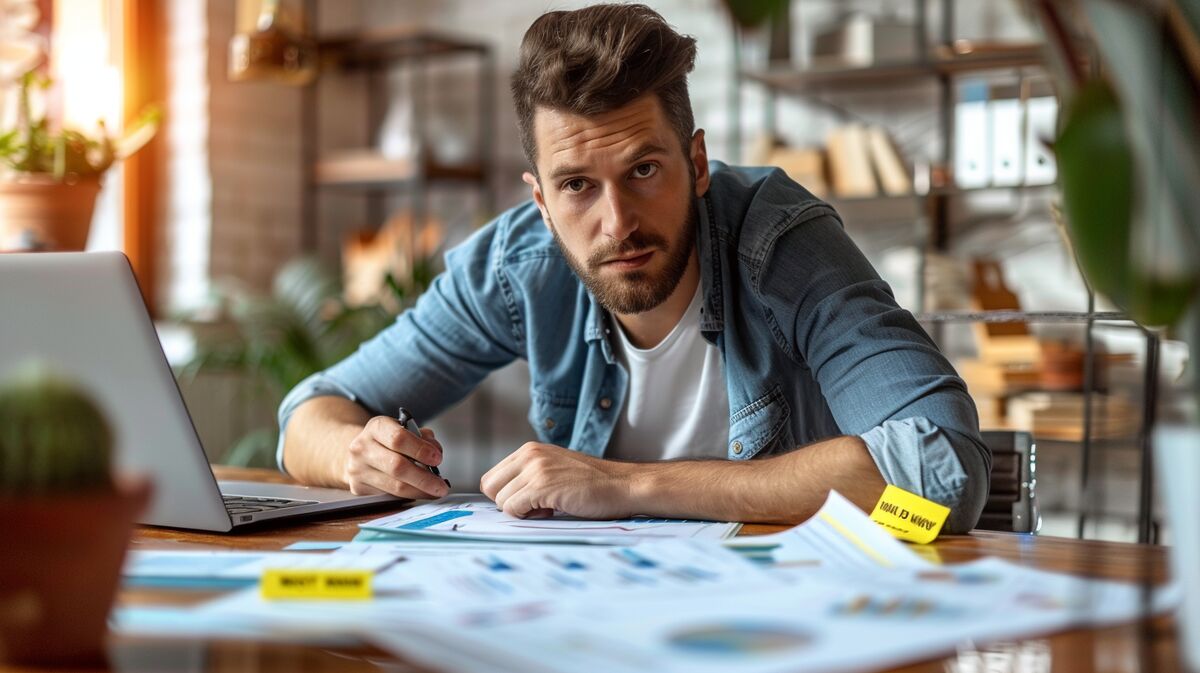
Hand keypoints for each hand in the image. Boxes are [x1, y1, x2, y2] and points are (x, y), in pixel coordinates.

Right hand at [344, 416, 449, 498]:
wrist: (360, 452)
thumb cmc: (386, 441)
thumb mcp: (403, 429)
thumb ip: (422, 438)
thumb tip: (436, 452)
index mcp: (376, 427)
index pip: (398, 438)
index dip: (420, 450)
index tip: (437, 459)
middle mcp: (363, 447)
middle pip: (397, 466)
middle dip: (424, 478)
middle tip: (441, 484)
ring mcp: (358, 469)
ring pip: (394, 486)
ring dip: (419, 491)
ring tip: (435, 491)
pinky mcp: (358, 487)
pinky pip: (389, 496)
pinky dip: (409, 496)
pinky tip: (420, 493)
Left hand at [480, 442, 634, 518]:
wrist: (624, 486)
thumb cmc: (594, 484)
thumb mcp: (556, 469)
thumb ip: (530, 476)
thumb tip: (504, 498)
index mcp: (530, 450)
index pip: (493, 477)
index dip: (507, 495)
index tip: (529, 500)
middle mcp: (529, 455)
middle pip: (490, 487)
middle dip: (508, 503)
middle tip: (536, 506)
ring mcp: (535, 469)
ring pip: (501, 501)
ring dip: (522, 512)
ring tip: (549, 507)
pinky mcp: (541, 486)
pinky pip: (512, 509)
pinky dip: (528, 517)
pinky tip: (552, 510)